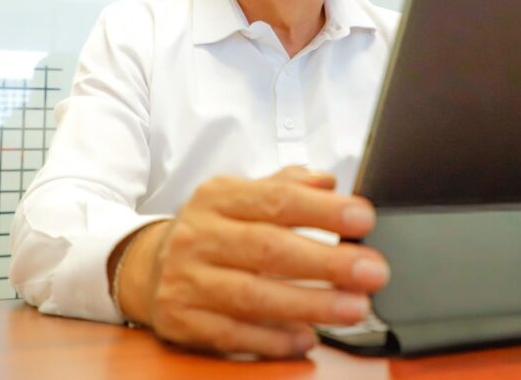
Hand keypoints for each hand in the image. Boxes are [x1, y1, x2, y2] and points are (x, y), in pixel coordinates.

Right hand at [114, 167, 388, 357]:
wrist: (147, 265)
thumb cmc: (216, 230)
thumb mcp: (244, 196)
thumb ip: (287, 186)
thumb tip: (328, 182)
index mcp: (219, 196)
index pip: (277, 199)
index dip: (323, 210)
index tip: (364, 218)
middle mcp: (199, 235)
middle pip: (269, 249)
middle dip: (327, 262)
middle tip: (373, 271)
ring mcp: (187, 279)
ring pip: (253, 296)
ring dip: (309, 305)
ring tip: (354, 308)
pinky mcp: (182, 320)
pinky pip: (233, 334)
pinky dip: (273, 339)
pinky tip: (308, 338)